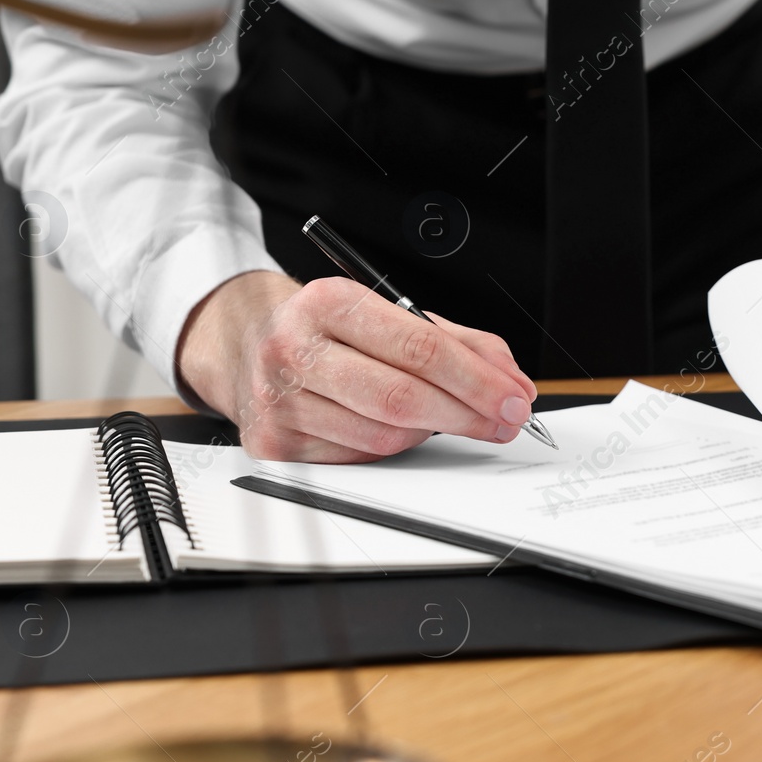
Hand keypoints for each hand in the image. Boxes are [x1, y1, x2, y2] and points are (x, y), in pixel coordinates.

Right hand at [177, 271, 538, 461]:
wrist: (245, 344)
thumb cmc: (331, 330)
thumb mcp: (390, 314)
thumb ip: (459, 343)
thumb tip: (513, 383)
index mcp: (327, 302)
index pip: (419, 347)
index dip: (477, 379)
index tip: (515, 397)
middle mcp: (294, 349)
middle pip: (402, 398)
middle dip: (468, 414)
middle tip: (507, 421)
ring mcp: (279, 401)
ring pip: (383, 436)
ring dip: (431, 432)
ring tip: (447, 417)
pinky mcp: (273, 444)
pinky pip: (358, 458)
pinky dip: (391, 446)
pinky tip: (398, 427)